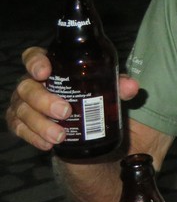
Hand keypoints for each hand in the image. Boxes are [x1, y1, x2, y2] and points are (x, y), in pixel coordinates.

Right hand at [6, 46, 139, 150]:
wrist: (91, 136)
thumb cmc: (96, 103)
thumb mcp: (112, 94)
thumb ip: (120, 87)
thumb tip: (131, 86)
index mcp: (54, 69)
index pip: (34, 57)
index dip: (35, 62)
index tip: (45, 72)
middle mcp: (35, 85)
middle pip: (26, 87)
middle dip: (43, 100)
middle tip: (65, 111)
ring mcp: (27, 106)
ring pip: (21, 111)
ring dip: (40, 124)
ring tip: (60, 136)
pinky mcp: (26, 127)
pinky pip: (20, 130)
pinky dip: (33, 137)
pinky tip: (48, 144)